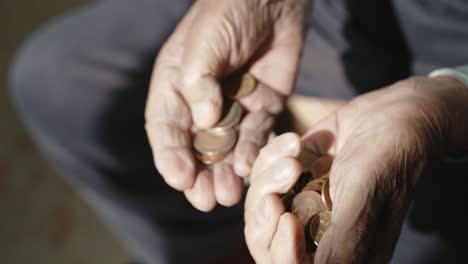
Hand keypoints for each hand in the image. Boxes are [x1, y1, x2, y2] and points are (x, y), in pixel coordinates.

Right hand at [144, 0, 307, 210]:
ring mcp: (234, 106)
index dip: (170, 156)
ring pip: (226, 148)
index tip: (180, 179)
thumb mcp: (204, 43)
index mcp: (176, 87)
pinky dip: (253, 151)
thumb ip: (200, 81)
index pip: (165, 128)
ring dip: (225, 173)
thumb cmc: (227, 13)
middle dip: (198, 175)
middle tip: (203, 201)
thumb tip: (206, 121)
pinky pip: (257, 134)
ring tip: (227, 195)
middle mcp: (202, 102)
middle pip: (195, 147)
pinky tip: (249, 168)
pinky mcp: (262, 107)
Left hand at [244, 76, 467, 262]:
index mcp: (338, 250)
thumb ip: (339, 243)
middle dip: (263, 213)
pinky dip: (271, 154)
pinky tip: (297, 141)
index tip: (287, 220)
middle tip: (276, 190)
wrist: (393, 114)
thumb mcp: (364, 200)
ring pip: (259, 204)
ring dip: (269, 176)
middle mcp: (315, 231)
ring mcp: (300, 202)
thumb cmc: (387, 159)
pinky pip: (261, 172)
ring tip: (295, 153)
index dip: (281, 252)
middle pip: (265, 239)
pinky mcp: (292, 175)